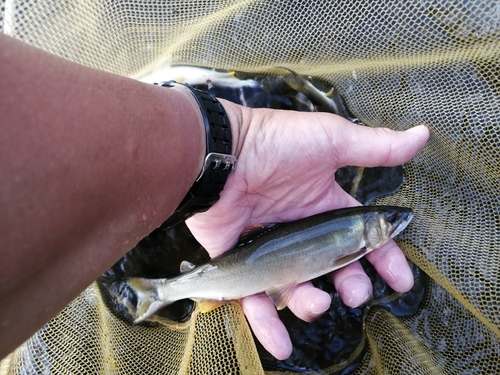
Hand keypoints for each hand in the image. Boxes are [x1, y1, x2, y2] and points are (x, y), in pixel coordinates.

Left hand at [187, 101, 428, 359]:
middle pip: (333, 269)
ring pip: (297, 288)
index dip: (384, 258)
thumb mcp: (332, 141)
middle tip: (355, 293)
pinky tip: (282, 344)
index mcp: (324, 205)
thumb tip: (421, 136)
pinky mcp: (240, 261)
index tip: (400, 280)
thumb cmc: (276, 143)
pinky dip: (266, 323)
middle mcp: (300, 230)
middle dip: (351, 285)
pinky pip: (254, 298)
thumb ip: (374, 147)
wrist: (221, 154)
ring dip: (311, 304)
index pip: (361, 237)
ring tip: (317, 304)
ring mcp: (270, 247)